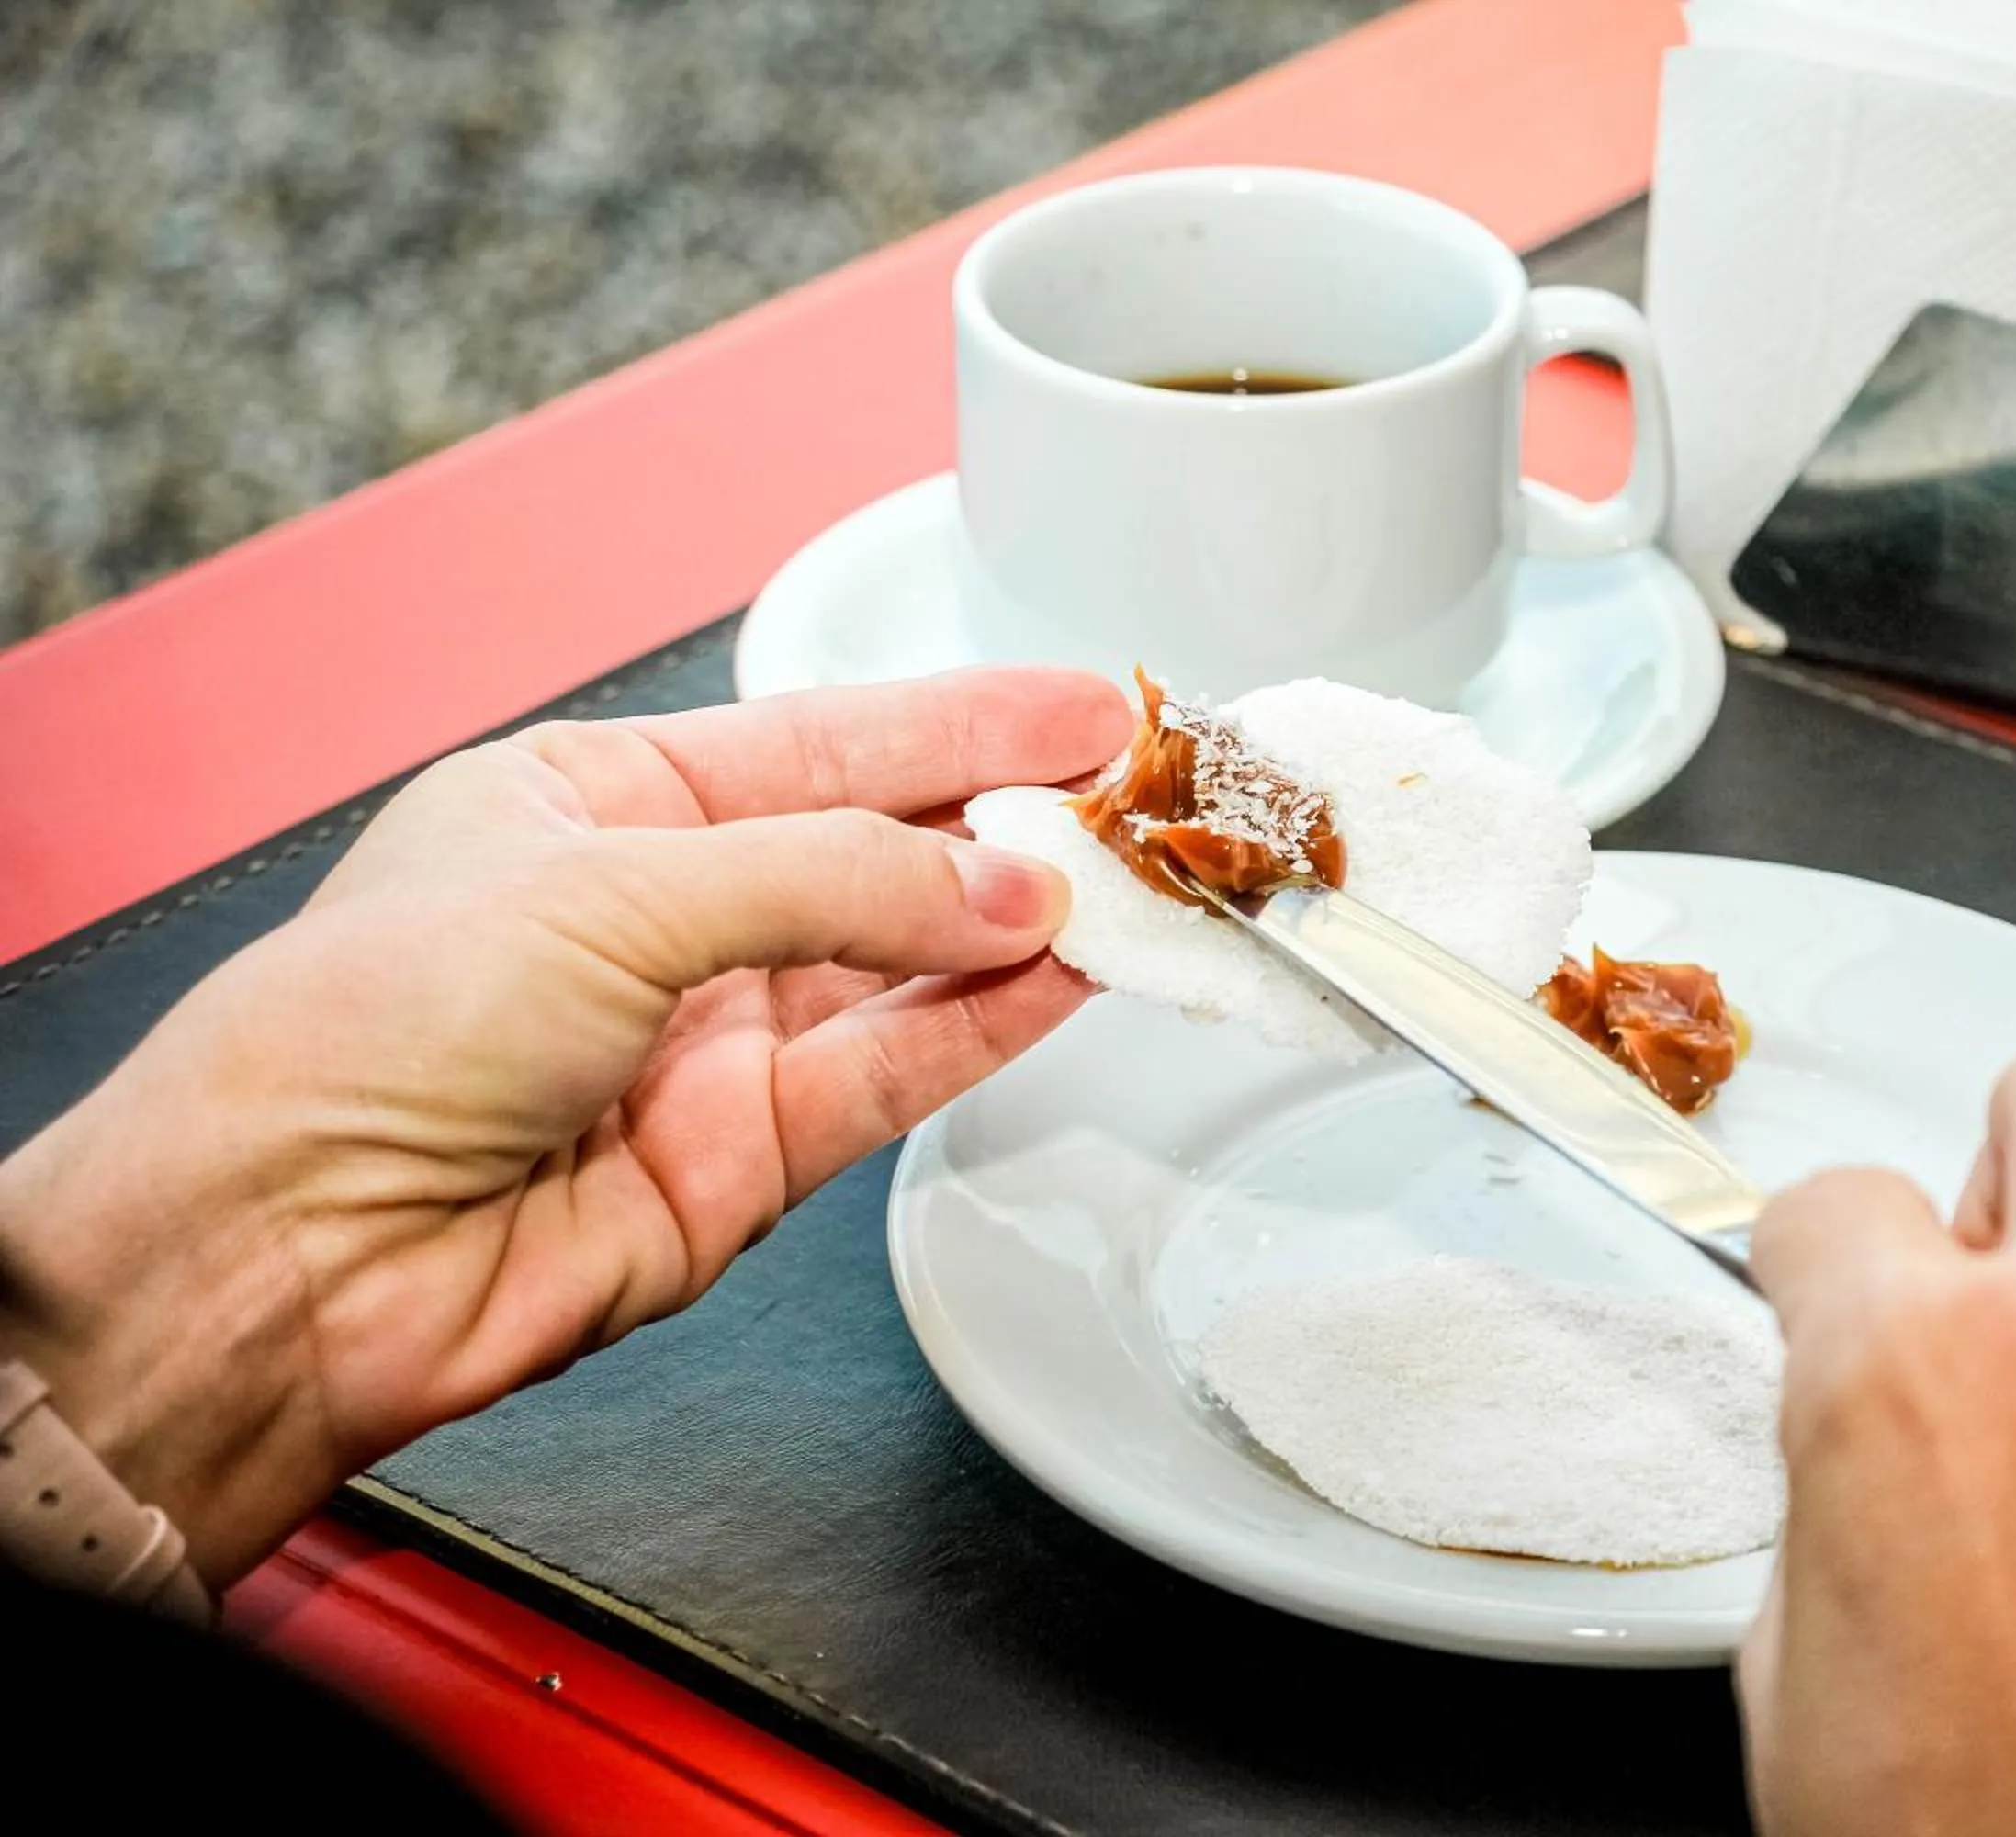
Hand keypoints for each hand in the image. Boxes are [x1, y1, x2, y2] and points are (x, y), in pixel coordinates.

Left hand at [0, 669, 1129, 1585]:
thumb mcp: (612, 889)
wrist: (291, 1252)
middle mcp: (666, 917)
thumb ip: (831, 879)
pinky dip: (989, 1027)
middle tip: (1141, 794)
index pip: (825, 740)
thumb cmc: (366, 1032)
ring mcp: (711, 1041)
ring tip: (1134, 882)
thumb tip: (1002, 884)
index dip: (965, 719)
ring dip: (1022, 926)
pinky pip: (897, 1073)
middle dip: (1014, 818)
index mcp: (601, 802)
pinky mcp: (747, 1157)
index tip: (1087, 706)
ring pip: (910, 967)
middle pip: (882, 851)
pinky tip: (1068, 974)